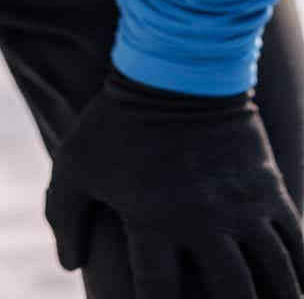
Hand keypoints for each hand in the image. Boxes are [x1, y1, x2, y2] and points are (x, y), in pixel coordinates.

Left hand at [46, 69, 303, 297]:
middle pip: (231, 293)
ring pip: (274, 275)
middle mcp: (202, 218)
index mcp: (152, 218)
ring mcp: (241, 205)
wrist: (175, 68)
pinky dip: (301, 273)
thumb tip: (69, 265)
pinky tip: (298, 292)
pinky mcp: (269, 190)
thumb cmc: (117, 120)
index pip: (157, 292)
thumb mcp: (75, 163)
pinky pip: (297, 243)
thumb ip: (64, 216)